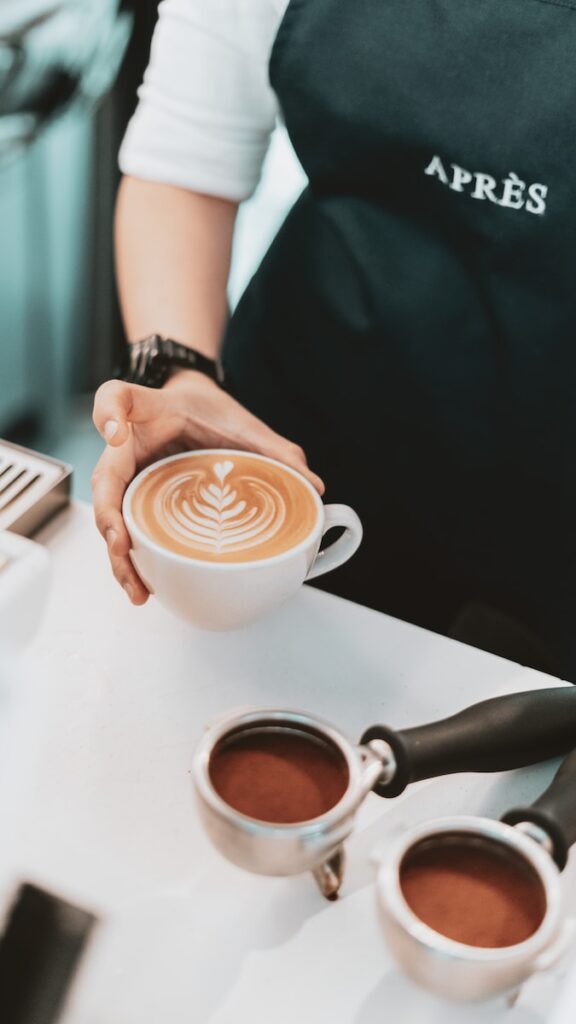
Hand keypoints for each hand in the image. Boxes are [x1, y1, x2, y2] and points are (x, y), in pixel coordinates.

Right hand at [92, 371, 324, 603]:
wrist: (196, 411)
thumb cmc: (211, 411)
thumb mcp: (244, 422)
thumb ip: (276, 448)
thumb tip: (313, 486)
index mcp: (149, 413)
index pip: (116, 398)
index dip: (111, 414)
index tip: (117, 433)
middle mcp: (127, 448)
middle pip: (103, 482)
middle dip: (110, 521)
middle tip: (124, 549)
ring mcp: (129, 478)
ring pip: (110, 517)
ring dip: (119, 557)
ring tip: (138, 590)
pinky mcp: (138, 503)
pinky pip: (130, 532)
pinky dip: (134, 561)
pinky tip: (146, 588)